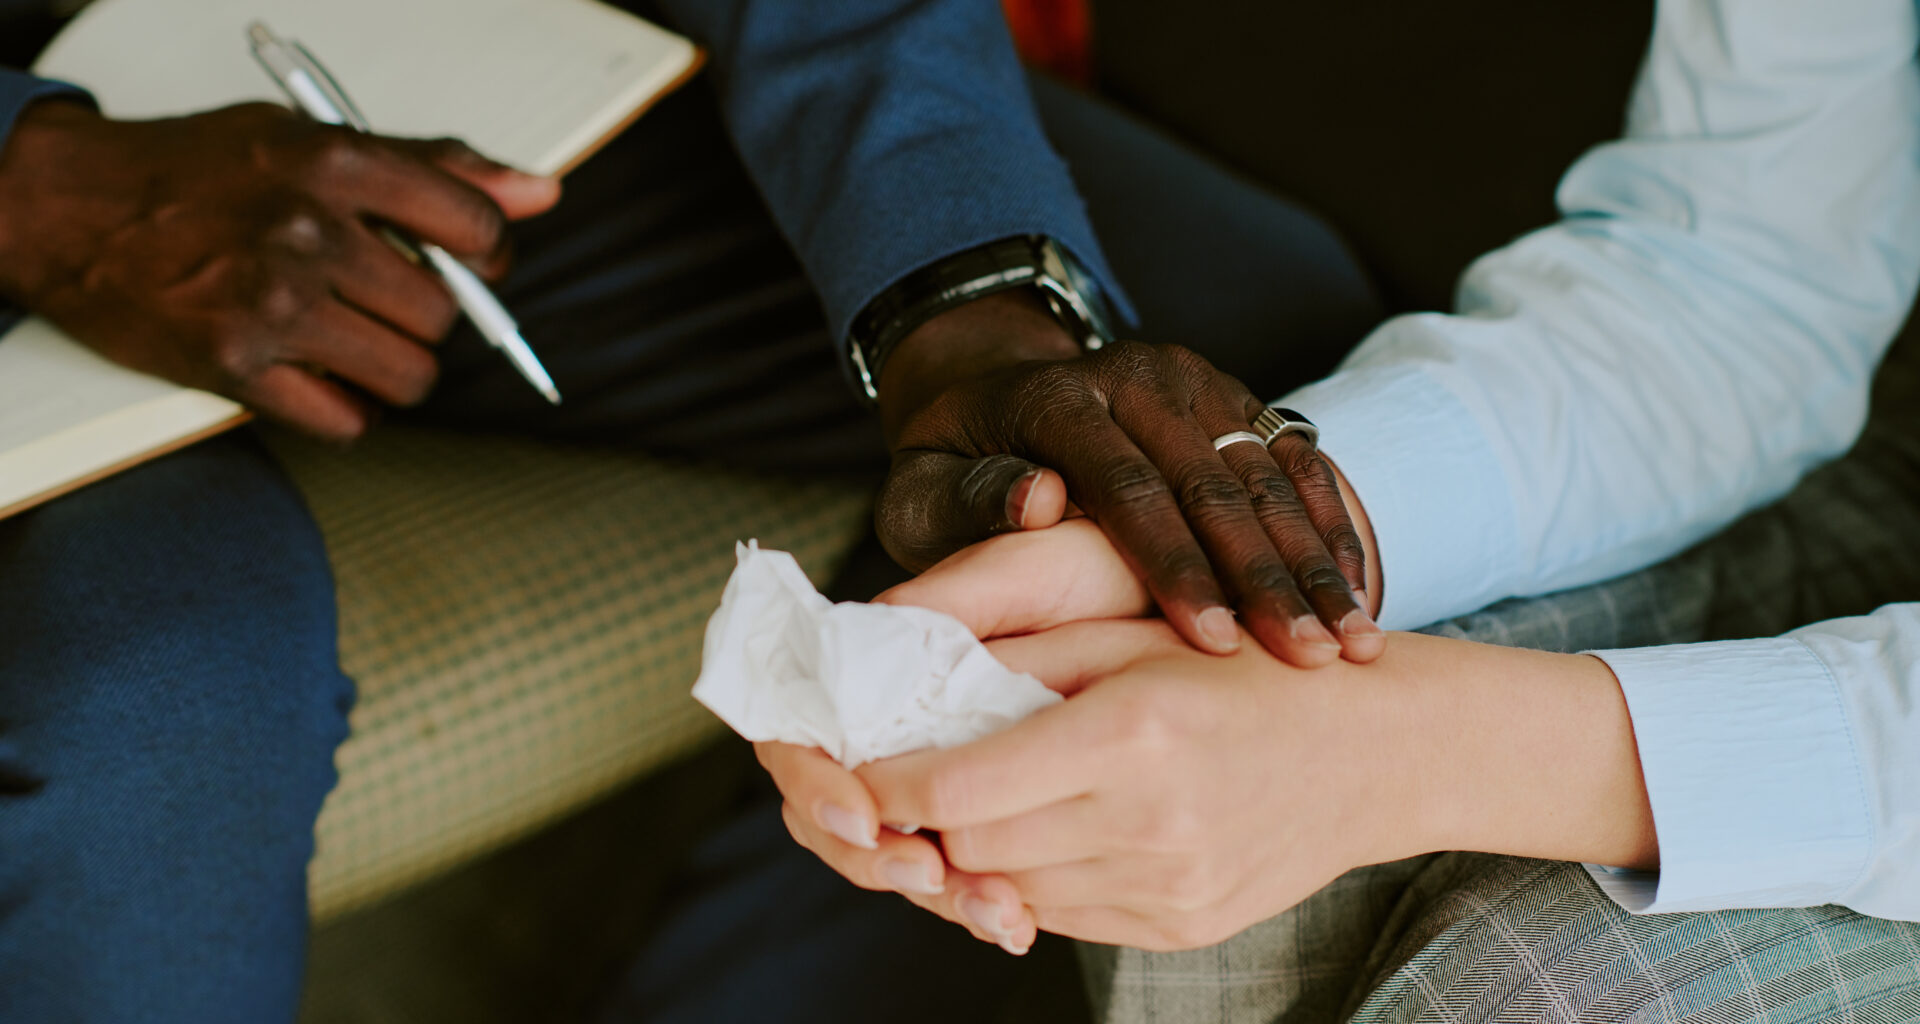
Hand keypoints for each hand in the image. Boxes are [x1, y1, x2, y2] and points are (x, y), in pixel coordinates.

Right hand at [0, 100, 560, 439]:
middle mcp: (306, 232)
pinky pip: (347, 422)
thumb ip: (430, 167)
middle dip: (424, 316)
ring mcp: (271, 304)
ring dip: (392, 370)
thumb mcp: (307, 139)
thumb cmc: (196, 171)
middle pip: (442, 314)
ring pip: (409, 375)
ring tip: (349, 339)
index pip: (476, 229)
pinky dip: (346, 412)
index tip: (463, 261)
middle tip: (378, 299)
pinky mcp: (236, 367)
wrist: (68, 210)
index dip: (483, 255)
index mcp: (335, 164)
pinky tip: (317, 376)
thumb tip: (539, 194)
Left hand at [763, 525, 1654, 954]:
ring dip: (974, 852)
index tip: (856, 762)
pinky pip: (1062, 917)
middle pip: (969, 852)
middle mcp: (1149, 822)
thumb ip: (1017, 659)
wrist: (1380, 751)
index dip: (885, 784)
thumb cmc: (1247, 664)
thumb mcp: (1135, 629)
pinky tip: (1056, 826)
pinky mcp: (1181, 927)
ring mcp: (1168, 888)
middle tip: (908, 776)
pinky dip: (1034, 877)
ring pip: (1007, 892)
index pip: (956, 792)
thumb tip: (902, 680)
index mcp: (1131, 732)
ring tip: (986, 796)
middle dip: (920, 820)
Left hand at [873, 291, 1381, 666]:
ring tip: (1353, 642)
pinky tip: (1361, 591)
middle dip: (1267, 577)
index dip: (1172, 566)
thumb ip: (971, 502)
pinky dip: (1332, 525)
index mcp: (1059, 397)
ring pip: (1268, 474)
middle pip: (1213, 482)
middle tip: (1311, 658)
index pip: (1127, 486)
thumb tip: (1039, 499)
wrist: (995, 391)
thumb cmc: (954, 471)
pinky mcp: (1236, 395)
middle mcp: (1138, 376)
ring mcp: (1196, 379)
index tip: (1212, 642)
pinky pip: (1297, 460)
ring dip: (1314, 561)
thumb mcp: (925, 490)